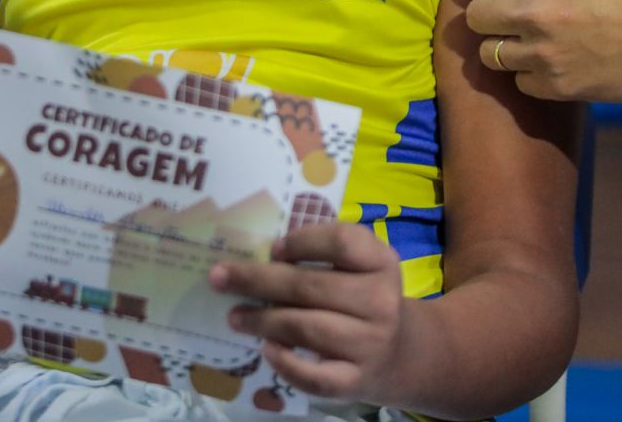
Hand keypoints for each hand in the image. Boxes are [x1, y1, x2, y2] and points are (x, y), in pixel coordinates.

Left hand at [211, 223, 410, 404]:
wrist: (401, 354)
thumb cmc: (366, 301)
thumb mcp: (362, 269)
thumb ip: (325, 255)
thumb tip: (263, 256)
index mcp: (382, 263)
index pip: (342, 242)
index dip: (304, 241)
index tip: (274, 249)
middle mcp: (381, 302)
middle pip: (312, 286)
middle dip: (259, 280)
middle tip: (220, 277)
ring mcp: (370, 344)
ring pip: (307, 328)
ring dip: (264, 320)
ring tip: (235, 317)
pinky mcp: (356, 381)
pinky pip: (315, 375)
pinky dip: (286, 363)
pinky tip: (265, 350)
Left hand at [466, 0, 621, 101]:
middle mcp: (535, 10)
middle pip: (476, 16)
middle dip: (488, 15)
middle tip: (504, 19)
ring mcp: (543, 51)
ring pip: (489, 54)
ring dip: (504, 48)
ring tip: (526, 46)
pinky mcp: (556, 86)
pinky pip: (519, 83)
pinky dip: (531, 77)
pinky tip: (552, 67)